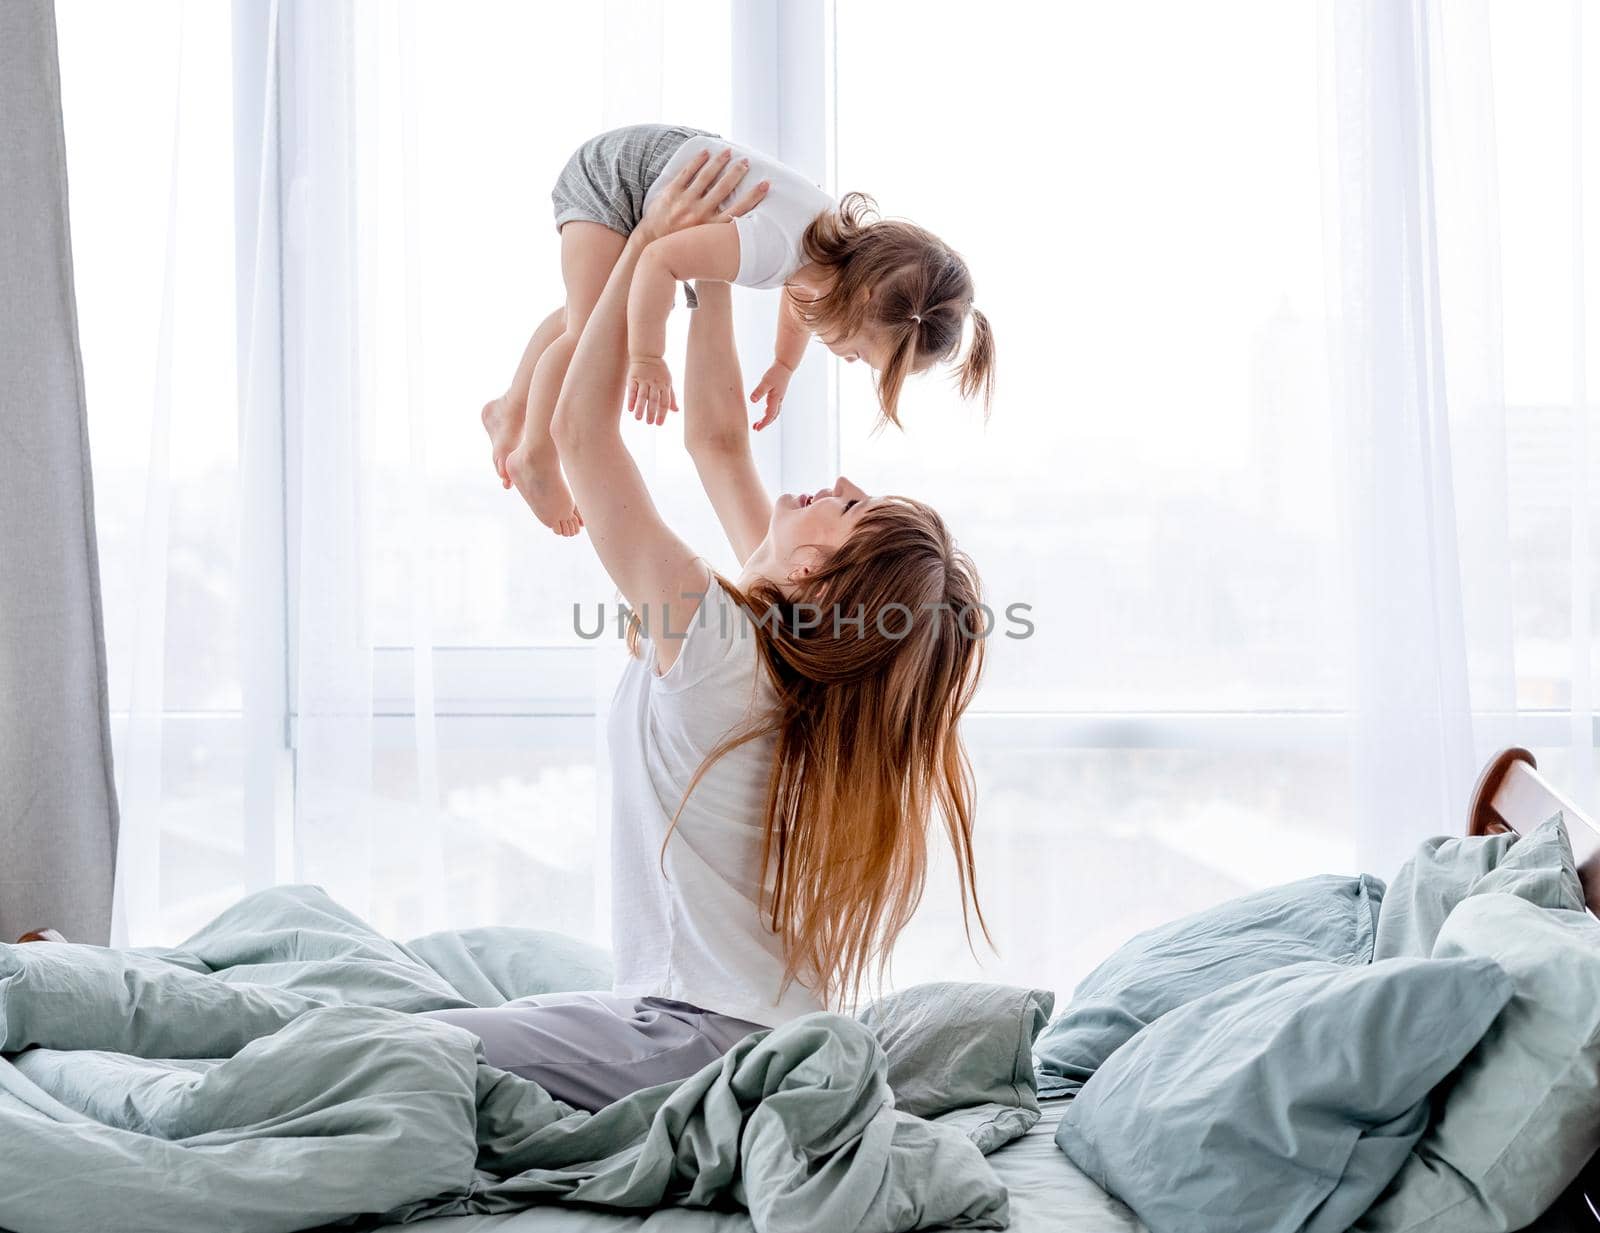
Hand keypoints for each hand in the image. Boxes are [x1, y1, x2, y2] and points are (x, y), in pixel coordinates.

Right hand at [627, 355, 676, 425]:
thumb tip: (676, 411)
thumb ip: (671, 397)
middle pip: (654, 399)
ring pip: (643, 395)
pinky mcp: (633, 378)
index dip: (662, 413)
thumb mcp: (668, 382)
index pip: (665, 402)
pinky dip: (631, 399)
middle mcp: (655, 383)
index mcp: (665, 385)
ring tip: (638, 419)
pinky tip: (630, 409)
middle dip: (652, 412)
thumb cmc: (659, 371)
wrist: (647, 354)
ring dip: (640, 407)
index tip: (659, 424)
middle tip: (649, 423)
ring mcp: (644, 380)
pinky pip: (632, 390)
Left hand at [639, 147, 769, 240]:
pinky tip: (706, 153)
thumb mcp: (704, 243)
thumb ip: (720, 232)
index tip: (766, 184)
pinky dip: (697, 161)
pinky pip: (686, 173)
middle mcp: (700, 214)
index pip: (739, 209)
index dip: (754, 196)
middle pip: (724, 188)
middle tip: (746, 162)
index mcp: (711, 227)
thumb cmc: (682, 243)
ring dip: (719, 162)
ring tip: (728, 152)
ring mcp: (685, 202)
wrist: (652, 242)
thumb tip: (741, 226)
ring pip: (706, 177)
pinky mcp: (671, 193)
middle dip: (737, 172)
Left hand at [748, 361, 793, 430]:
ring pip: (773, 413)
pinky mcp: (777, 395)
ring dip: (766, 419)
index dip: (764, 423)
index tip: (757, 428)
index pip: (770, 415)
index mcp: (776, 399)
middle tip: (755, 428)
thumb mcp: (766, 381)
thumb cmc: (776, 373)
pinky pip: (773, 408)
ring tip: (757, 423)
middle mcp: (778, 401)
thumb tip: (752, 401)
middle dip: (764, 423)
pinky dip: (769, 413)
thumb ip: (759, 391)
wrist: (785, 366)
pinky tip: (763, 412)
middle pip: (772, 416)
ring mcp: (779, 398)